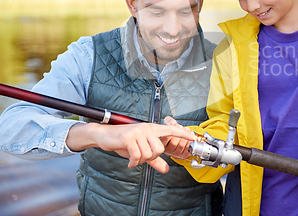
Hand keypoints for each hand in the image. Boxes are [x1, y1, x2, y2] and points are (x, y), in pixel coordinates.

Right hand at [66, 122, 195, 172]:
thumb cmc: (124, 142)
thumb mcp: (141, 151)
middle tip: (141, 157)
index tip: (192, 137)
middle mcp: (147, 128)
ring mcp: (138, 131)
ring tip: (133, 156)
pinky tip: (129, 161)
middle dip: (150, 157)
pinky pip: (137, 155)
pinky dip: (133, 162)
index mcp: (152, 129)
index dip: (182, 134)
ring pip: (148, 153)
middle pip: (159, 149)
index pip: (170, 130)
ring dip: (140, 160)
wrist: (105, 136)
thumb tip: (166, 169)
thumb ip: (155, 160)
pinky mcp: (129, 137)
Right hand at [161, 116, 192, 158]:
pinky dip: (191, 142)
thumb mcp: (169, 123)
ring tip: (188, 132)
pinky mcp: (183, 155)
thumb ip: (168, 121)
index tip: (177, 126)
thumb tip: (172, 122)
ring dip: (187, 138)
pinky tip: (191, 138)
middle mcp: (167, 150)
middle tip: (183, 128)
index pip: (166, 138)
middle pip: (173, 143)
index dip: (173, 131)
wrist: (183, 137)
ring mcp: (175, 154)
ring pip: (181, 146)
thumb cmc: (174, 131)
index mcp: (161, 143)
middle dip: (181, 134)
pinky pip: (188, 150)